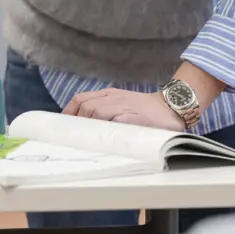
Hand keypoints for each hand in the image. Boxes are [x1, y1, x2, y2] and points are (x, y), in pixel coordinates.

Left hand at [65, 88, 184, 131]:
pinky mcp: (137, 118)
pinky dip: (109, 127)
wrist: (170, 107)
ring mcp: (126, 107)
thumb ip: (102, 109)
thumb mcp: (119, 103)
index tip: (64, 126)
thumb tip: (80, 124)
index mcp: (109, 94)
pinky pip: (118, 120)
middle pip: (87, 106)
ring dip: (91, 125)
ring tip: (89, 139)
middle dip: (79, 122)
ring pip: (98, 112)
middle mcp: (115, 98)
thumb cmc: (143, 109)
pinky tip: (106, 138)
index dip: (69, 112)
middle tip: (77, 137)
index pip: (81, 98)